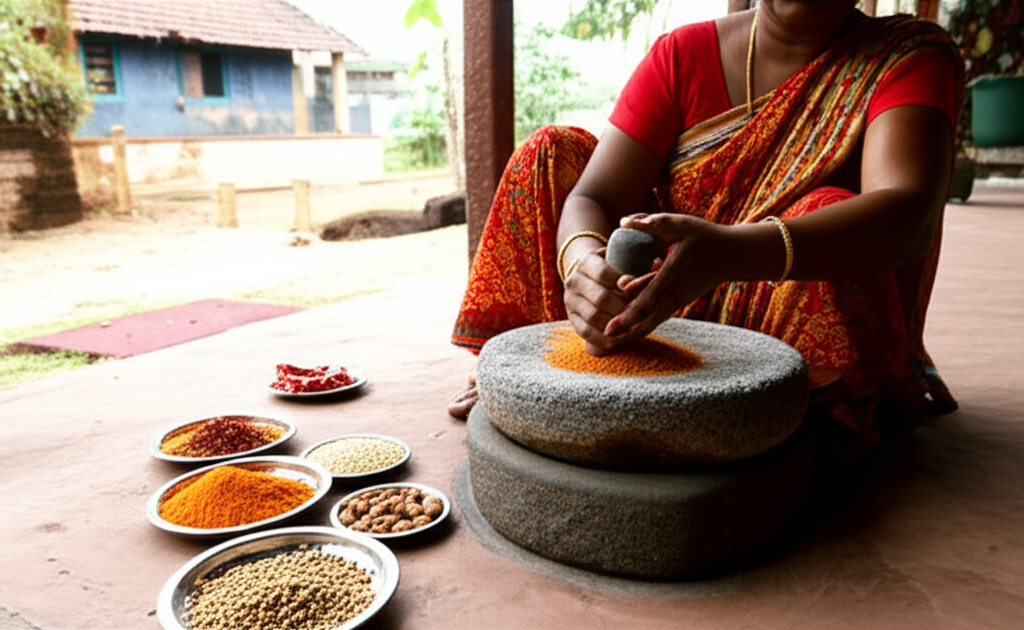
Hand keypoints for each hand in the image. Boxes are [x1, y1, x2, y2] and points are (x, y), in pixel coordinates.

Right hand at [562, 251, 630, 355]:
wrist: (590, 280)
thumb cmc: (615, 274)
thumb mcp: (623, 263)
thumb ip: (639, 267)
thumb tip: (657, 263)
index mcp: (586, 263)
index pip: (604, 274)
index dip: (624, 285)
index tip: (640, 292)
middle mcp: (574, 281)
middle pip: (600, 298)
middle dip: (623, 309)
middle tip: (640, 314)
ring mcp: (570, 301)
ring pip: (593, 316)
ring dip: (615, 325)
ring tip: (633, 327)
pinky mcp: (572, 318)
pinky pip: (585, 332)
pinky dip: (603, 339)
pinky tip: (618, 341)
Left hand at [604, 212, 729, 343]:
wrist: (732, 256)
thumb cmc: (705, 237)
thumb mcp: (681, 224)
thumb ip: (652, 222)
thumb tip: (623, 221)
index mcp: (673, 273)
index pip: (649, 295)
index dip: (631, 310)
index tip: (614, 320)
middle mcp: (675, 292)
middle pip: (648, 315)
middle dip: (627, 328)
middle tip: (606, 337)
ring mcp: (677, 300)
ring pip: (652, 322)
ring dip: (633, 333)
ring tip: (611, 345)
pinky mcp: (678, 303)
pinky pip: (657, 319)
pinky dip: (642, 329)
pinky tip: (627, 337)